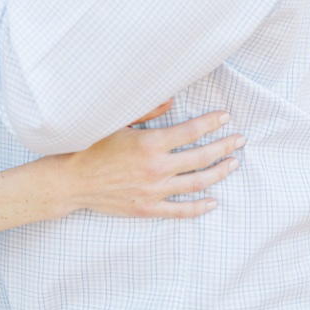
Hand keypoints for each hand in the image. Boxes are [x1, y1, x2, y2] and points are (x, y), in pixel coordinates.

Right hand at [58, 106, 243, 218]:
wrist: (70, 180)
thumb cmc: (89, 147)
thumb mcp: (115, 123)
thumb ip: (145, 112)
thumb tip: (170, 100)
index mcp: (149, 144)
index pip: (191, 132)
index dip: (211, 123)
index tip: (225, 117)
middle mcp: (157, 168)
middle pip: (201, 157)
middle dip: (224, 147)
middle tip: (239, 140)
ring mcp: (155, 190)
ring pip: (197, 183)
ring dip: (219, 173)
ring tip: (232, 164)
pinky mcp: (148, 208)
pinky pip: (181, 210)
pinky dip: (200, 207)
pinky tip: (213, 202)